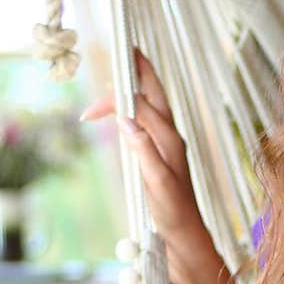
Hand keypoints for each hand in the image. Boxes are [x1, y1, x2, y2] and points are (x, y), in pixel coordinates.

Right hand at [80, 50, 214, 278]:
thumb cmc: (173, 213)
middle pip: (153, 93)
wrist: (186, 234)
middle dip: (138, 70)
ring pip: (150, 105)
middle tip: (125, 48)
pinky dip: (133, 108)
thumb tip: (126, 119)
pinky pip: (147, 120)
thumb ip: (144, 149)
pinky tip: (123, 112)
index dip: (118, 95)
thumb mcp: (157, 182)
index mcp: (169, 138)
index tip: (97, 91)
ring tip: (118, 75)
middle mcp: (170, 135)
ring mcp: (167, 143)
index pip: (141, 104)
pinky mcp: (161, 153)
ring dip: (134, 88)